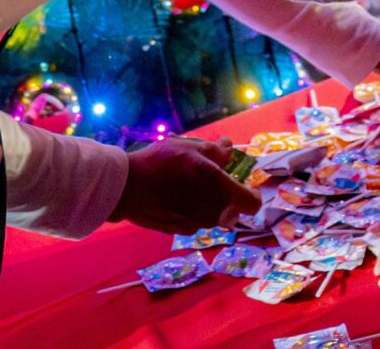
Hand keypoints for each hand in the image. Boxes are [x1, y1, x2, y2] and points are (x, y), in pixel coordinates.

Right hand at [111, 136, 261, 232]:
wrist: (127, 188)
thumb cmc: (163, 163)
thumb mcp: (192, 149)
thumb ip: (217, 152)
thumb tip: (230, 147)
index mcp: (223, 193)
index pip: (252, 203)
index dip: (250, 192)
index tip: (240, 181)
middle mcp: (214, 214)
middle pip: (232, 210)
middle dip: (227, 196)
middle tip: (211, 179)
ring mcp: (196, 226)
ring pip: (213, 216)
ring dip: (208, 203)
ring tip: (189, 184)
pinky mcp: (180, 232)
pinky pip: (195, 221)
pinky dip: (192, 211)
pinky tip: (175, 196)